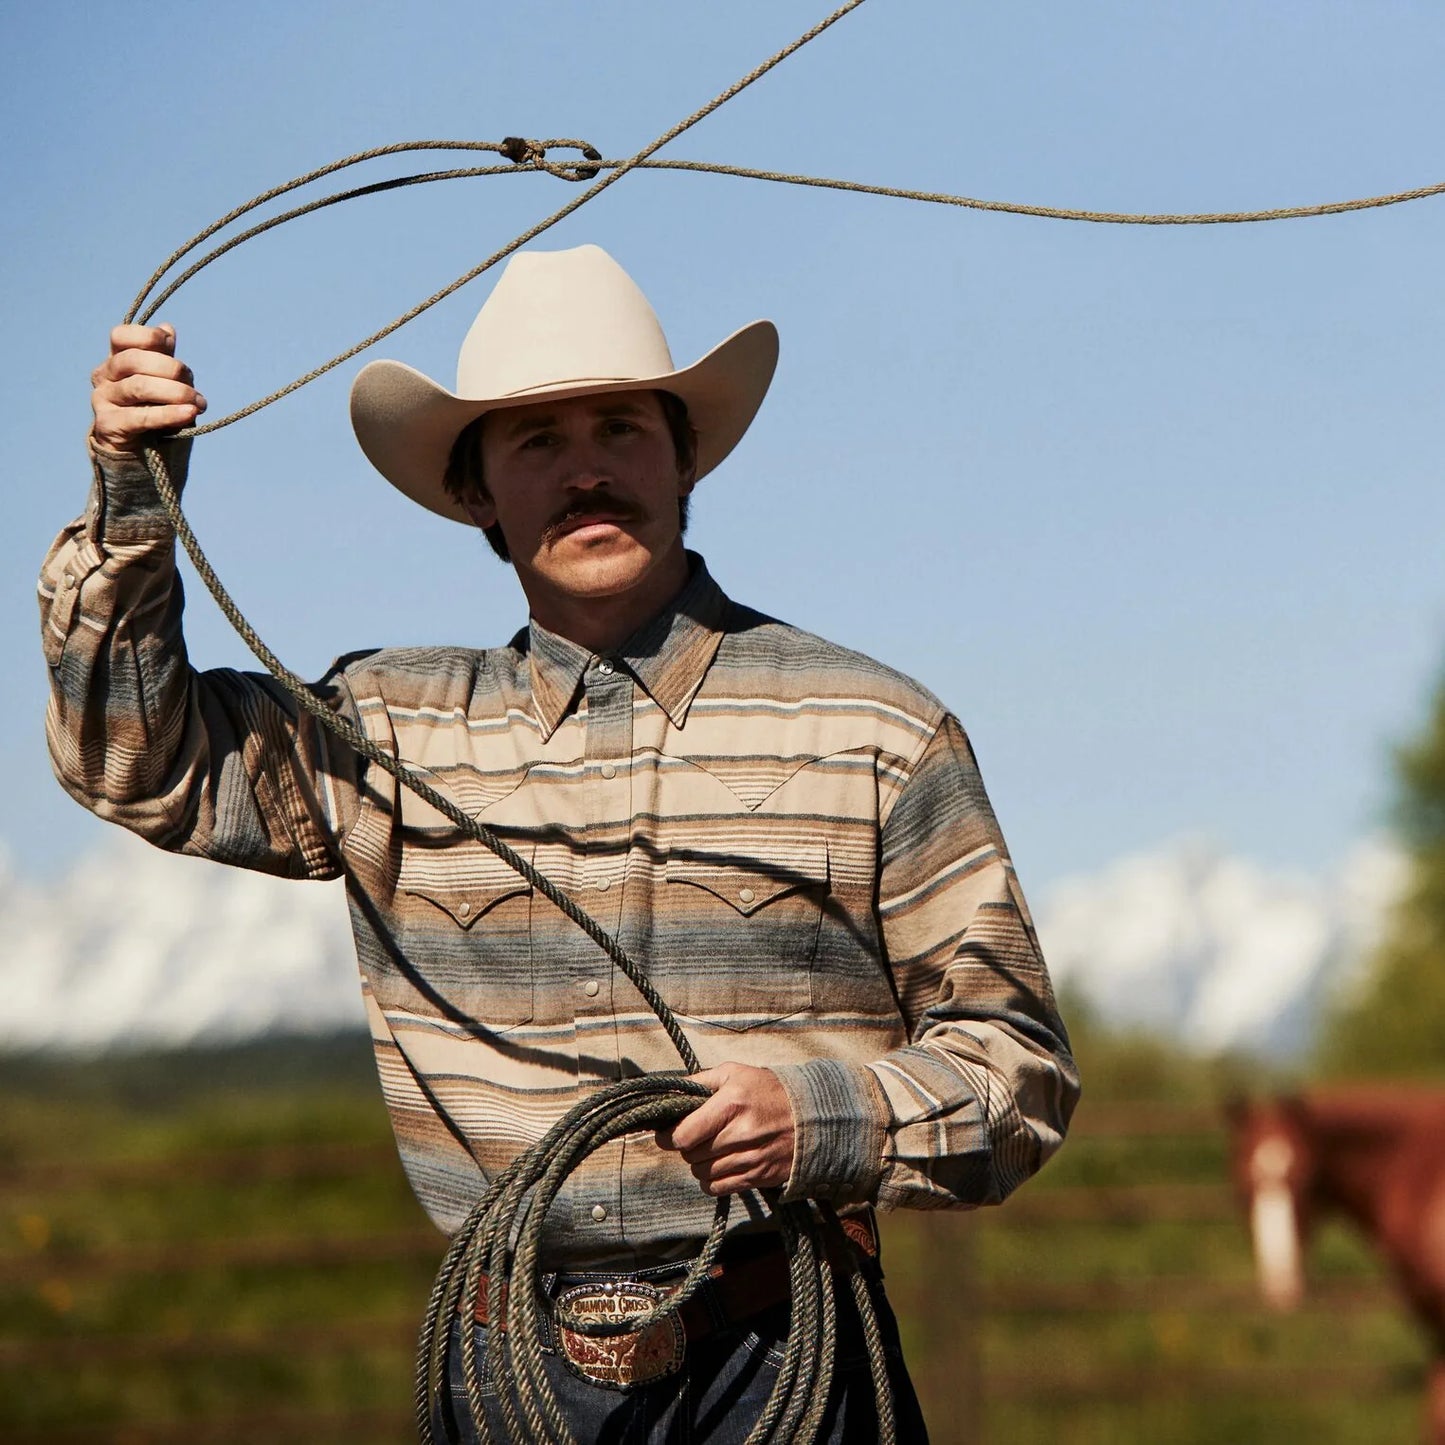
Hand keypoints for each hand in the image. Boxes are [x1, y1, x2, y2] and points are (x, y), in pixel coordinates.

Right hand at [90, 323, 205, 454]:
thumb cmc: (153, 410)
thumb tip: (167, 329)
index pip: (121, 336)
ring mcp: (103, 400)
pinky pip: (141, 416)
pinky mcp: (108, 425)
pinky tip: (189, 413)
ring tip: (199, 403)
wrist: (139, 453)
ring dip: (176, 392)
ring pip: (139, 386)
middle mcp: (104, 376)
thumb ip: (162, 357)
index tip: (171, 346)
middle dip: (172, 369)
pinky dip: (169, 414)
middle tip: (193, 385)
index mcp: (116, 359)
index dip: (148, 336)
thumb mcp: (161, 381)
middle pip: (134, 360)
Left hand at [655, 1061, 795, 1195]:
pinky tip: (719, 1165)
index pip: (684, 1134)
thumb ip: (700, 1080)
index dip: (669, 1136)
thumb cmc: (768, 1091)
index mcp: (731, 1104)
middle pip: (691, 1154)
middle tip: (695, 1137)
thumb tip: (670, 1092)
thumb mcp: (735, 1073)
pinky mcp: (756, 1177)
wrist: (811, 1117)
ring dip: (699, 1163)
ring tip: (709, 1149)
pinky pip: (717, 1188)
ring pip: (701, 1173)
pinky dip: (711, 1180)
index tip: (667, 1134)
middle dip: (687, 1147)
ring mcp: (749, 1158)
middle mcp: (739, 1134)